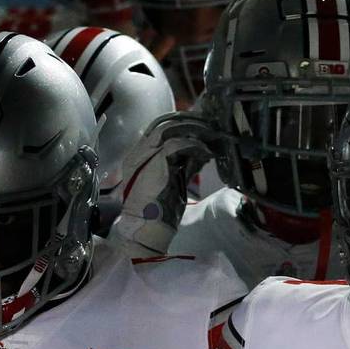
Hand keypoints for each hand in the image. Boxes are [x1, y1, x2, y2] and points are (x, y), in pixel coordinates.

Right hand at [109, 111, 228, 255]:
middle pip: (163, 122)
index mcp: (140, 155)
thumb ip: (184, 165)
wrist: (145, 228)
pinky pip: (177, 144)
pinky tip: (207, 153)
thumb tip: (201, 154)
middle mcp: (139, 152)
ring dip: (192, 129)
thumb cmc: (159, 211)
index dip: (181, 123)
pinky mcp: (154, 163)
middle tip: (209, 123)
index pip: (159, 128)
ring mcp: (143, 156)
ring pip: (168, 128)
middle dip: (188, 120)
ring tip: (210, 133)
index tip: (202, 125)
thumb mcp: (174, 182)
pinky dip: (195, 146)